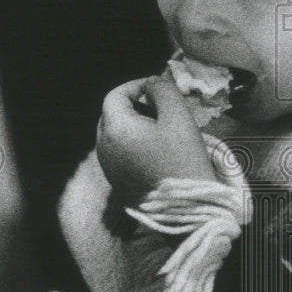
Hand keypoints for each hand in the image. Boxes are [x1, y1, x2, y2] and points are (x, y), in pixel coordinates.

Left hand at [96, 75, 215, 204]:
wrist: (188, 209)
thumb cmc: (183, 159)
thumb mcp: (178, 117)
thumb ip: (163, 91)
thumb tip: (152, 83)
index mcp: (114, 130)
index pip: (115, 95)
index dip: (136, 85)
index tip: (160, 89)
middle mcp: (103, 148)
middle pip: (111, 114)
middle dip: (134, 105)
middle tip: (162, 108)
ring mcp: (109, 168)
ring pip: (116, 134)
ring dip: (136, 125)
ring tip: (164, 130)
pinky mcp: (118, 183)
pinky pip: (120, 153)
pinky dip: (135, 144)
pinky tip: (159, 151)